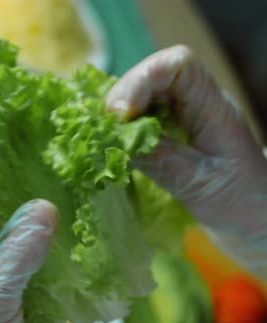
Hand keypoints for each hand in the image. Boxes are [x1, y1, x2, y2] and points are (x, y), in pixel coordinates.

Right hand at [106, 45, 266, 278]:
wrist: (256, 223)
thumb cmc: (240, 203)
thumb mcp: (198, 184)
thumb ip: (159, 160)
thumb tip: (114, 140)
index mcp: (213, 107)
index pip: (178, 65)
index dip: (143, 78)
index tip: (122, 115)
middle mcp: (196, 103)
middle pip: (153, 74)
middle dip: (123, 96)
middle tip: (107, 130)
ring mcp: (181, 117)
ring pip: (141, 93)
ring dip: (119, 112)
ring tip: (107, 138)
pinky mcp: (169, 133)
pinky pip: (139, 117)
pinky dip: (121, 128)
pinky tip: (114, 145)